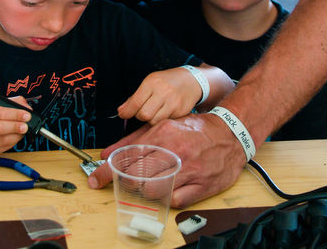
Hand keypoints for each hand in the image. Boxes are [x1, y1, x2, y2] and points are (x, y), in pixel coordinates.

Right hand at [0, 96, 31, 159]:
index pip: (0, 113)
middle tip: (25, 126)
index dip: (15, 114)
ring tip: (21, 133)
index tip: (26, 115)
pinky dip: (10, 144)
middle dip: (15, 127)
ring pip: (1, 141)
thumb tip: (25, 107)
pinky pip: (0, 149)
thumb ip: (10, 104)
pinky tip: (13, 139)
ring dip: (15, 137)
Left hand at [87, 113, 247, 207]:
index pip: (126, 156)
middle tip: (121, 181)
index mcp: (163, 134)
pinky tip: (165, 190)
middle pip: (136, 175)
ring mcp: (188, 170)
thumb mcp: (164, 126)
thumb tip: (108, 153)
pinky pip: (174, 200)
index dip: (107, 170)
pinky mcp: (201, 186)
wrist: (231, 134)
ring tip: (147, 183)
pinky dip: (165, 199)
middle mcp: (174, 152)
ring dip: (144, 190)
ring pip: (153, 190)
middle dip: (124, 180)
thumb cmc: (195, 129)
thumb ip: (134, 139)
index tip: (96, 178)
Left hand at [116, 68, 200, 124]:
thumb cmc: (166, 82)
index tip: (123, 115)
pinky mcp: (180, 112)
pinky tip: (163, 113)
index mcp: (152, 83)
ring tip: (154, 112)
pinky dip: (160, 120)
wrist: (191, 81)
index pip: (135, 102)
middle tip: (142, 112)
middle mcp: (162, 92)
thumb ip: (135, 97)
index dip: (126, 112)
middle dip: (139, 116)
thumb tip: (121, 111)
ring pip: (154, 121)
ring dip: (150, 120)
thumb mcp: (150, 83)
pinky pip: (164, 122)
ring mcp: (173, 103)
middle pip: (144, 115)